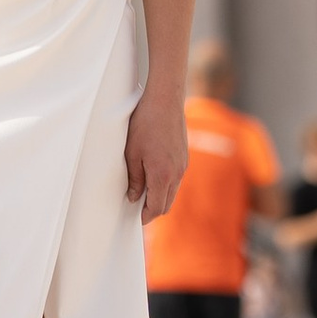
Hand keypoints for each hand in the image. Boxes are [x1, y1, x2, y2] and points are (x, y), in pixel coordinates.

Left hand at [124, 86, 188, 222]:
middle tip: (137, 208)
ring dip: (159, 196)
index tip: (136, 218)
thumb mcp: (132, 153)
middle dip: (153, 210)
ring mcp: (183, 165)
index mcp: (162, 176)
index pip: (156, 208)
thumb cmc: (145, 123)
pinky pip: (176, 179)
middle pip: (166, 204)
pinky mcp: (185, 156)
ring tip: (143, 192)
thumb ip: (134, 179)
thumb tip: (134, 197)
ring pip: (172, 192)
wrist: (165, 99)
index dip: (145, 216)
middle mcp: (177, 174)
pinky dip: (165, 184)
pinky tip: (153, 176)